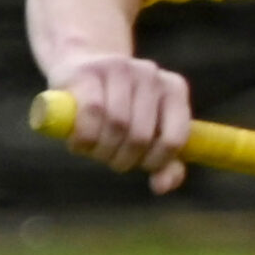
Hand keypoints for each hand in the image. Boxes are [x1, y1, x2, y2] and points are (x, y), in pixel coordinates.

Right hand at [54, 54, 192, 193]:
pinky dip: (85, 137)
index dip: (156, 162)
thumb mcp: (148, 134)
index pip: (174, 139)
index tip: (140, 165)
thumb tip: (161, 186)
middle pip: (141, 136)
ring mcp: (120, 67)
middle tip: (110, 159)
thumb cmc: (119, 109)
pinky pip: (92, 112)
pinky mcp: (89, 70)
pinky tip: (79, 143)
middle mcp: (151, 74)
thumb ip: (165, 163)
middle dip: (123, 159)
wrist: (80, 67)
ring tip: (94, 151)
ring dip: (102, 151)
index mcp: (175, 89)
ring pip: (117, 124)